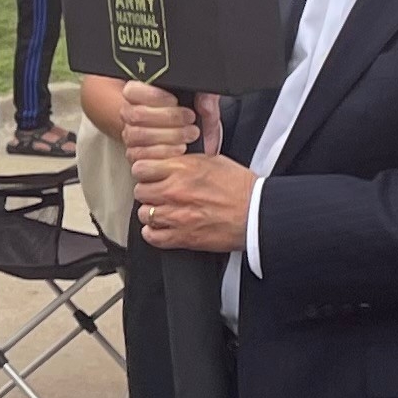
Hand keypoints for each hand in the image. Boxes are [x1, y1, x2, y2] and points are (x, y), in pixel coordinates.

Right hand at [115, 80, 197, 162]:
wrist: (197, 145)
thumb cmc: (194, 120)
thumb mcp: (204, 104)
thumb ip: (206, 98)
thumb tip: (204, 104)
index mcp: (141, 95)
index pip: (132, 91)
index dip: (153, 95)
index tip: (175, 100)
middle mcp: (132, 115)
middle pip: (136, 114)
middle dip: (168, 117)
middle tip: (190, 118)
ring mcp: (131, 137)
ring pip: (138, 135)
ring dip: (169, 135)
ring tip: (190, 134)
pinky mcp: (136, 157)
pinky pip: (141, 156)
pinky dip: (164, 153)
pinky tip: (180, 149)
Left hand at [132, 150, 254, 254]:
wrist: (256, 213)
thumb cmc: (241, 188)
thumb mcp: (213, 161)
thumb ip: (186, 161)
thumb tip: (170, 162)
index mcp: (182, 169)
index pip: (141, 168)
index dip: (144, 172)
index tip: (150, 175)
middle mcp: (175, 191)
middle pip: (140, 191)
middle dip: (148, 192)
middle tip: (159, 193)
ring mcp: (176, 215)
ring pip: (143, 213)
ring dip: (151, 212)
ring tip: (164, 211)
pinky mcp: (182, 237)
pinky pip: (151, 236)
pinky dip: (153, 233)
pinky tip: (162, 227)